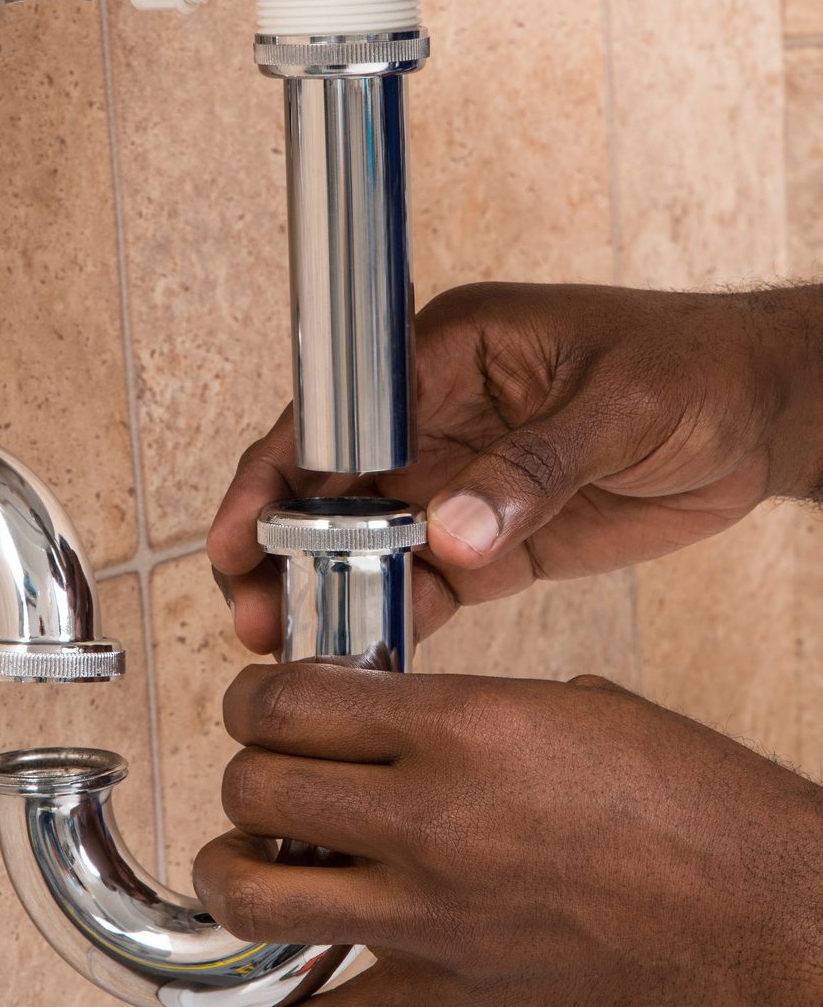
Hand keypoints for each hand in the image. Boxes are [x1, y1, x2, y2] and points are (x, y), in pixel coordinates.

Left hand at [193, 664, 822, 1006]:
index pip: (289, 698)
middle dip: (239, 778)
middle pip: (255, 788)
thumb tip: (398, 725)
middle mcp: (430, 813)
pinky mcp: (463, 994)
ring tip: (241, 867)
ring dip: (229, 879)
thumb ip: (463, 713)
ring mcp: (438, 913)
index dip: (251, 696)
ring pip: (261, 899)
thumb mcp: (565, 706)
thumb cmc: (686, 793)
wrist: (771, 901)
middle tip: (258, 778)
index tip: (256, 705)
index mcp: (457, 723)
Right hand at [209, 282, 822, 652]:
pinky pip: (425, 581)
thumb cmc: (694, 368)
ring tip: (290, 644)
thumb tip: (451, 532)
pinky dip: (393, 615)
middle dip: (280, 546)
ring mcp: (458, 482)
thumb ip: (533, 468)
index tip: (241, 533)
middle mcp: (433, 418)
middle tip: (250, 610)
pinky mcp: (491, 540)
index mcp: (445, 352)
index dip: (277, 472)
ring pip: (365, 541)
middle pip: (329, 484)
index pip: (336, 411)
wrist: (764, 415)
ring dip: (325, 590)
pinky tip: (366, 654)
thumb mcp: (620, 404)